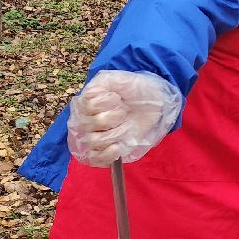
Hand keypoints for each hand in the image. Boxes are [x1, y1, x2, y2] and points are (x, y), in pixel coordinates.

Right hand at [67, 70, 181, 166]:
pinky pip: (95, 159)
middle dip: (111, 118)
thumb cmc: (134, 89)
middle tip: (123, 112)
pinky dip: (106, 155)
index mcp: (86, 103)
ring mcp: (95, 137)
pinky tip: (118, 146)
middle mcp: (86, 121)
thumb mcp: (119, 79)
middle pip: (88, 125)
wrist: (153, 102)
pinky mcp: (105, 151)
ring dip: (114, 134)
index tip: (117, 98)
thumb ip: (102, 82)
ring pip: (93, 141)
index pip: (85, 107)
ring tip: (127, 127)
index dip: (103, 103)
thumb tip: (90, 94)